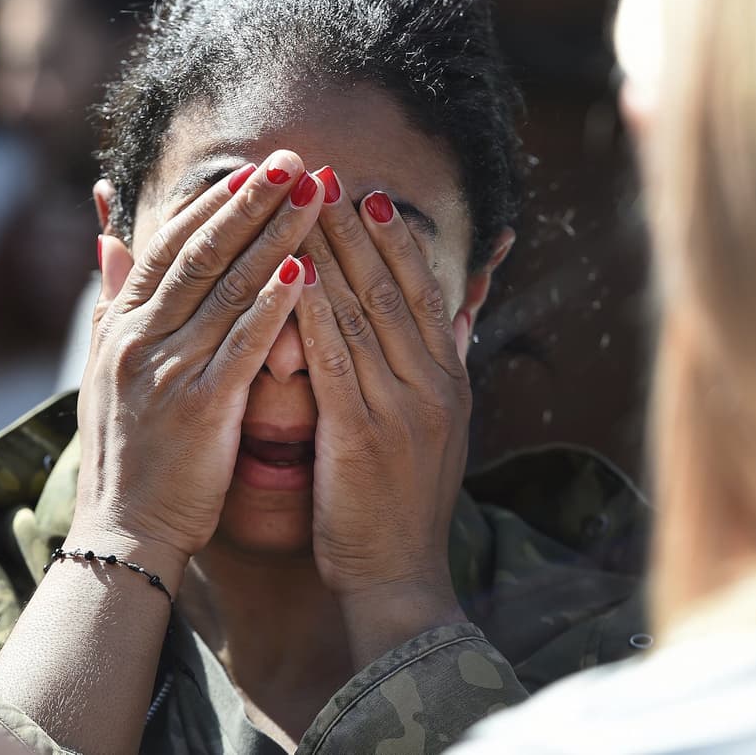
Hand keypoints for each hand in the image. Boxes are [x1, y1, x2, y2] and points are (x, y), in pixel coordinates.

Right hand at [70, 150, 325, 576]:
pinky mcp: (200, 409)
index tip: (254, 170)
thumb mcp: (101, 370)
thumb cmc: (125, 453)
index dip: (213, 204)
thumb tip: (108, 241)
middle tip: (296, 162)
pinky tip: (306, 271)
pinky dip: (273, 305)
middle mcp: (139, 340)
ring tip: (315, 200)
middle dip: (251, 203)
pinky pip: (242, 345)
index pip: (168, 246)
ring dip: (275, 237)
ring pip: (227, 288)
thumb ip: (109, 304)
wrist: (124, 532)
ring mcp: (167, 371)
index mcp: (120, 328)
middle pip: (201, 254)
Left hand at [297, 168, 472, 603]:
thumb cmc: (405, 503)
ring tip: (302, 208)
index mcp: (449, 380)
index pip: (425, 292)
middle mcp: (433, 384)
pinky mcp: (362, 435)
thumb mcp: (442, 428)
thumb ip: (450, 363)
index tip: (368, 195)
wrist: (398, 576)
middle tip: (326, 178)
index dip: (396, 240)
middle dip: (357, 229)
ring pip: (364, 312)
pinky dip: (314, 313)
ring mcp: (402, 408)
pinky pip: (335, 360)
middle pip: (393, 288)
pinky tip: (291, 276)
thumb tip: (465, 311)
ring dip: (330, 255)